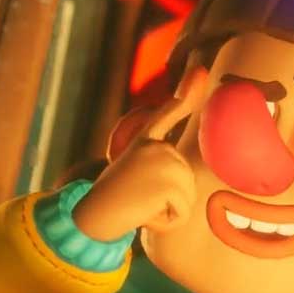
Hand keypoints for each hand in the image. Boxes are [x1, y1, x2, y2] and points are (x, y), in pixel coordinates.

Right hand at [71, 100, 196, 241]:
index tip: (200, 70)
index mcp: (148, 141)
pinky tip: (144, 214)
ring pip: (188, 197)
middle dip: (170, 199)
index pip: (169, 114)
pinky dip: (166, 222)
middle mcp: (158, 146)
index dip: (187, 92)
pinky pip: (182, 213)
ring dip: (168, 211)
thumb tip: (165, 160)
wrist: (93, 215)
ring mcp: (165, 162)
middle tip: (140, 197)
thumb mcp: (135, 172)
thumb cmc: (114, 198)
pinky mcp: (169, 184)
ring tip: (142, 205)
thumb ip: (157, 164)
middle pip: (187, 180)